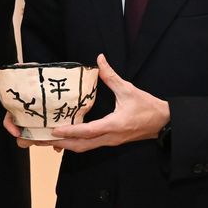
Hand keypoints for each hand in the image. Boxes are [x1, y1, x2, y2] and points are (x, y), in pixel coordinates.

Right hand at [0, 69, 63, 151]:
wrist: (58, 79)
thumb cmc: (40, 77)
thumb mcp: (29, 70)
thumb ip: (14, 71)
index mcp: (20, 109)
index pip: (10, 121)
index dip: (11, 128)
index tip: (17, 133)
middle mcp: (29, 118)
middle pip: (23, 135)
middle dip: (27, 140)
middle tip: (35, 141)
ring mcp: (41, 124)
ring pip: (37, 139)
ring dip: (42, 143)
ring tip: (49, 144)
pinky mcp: (54, 127)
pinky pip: (53, 139)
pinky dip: (55, 144)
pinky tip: (58, 147)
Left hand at [46, 53, 168, 152]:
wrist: (163, 123)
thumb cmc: (147, 107)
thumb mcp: (129, 90)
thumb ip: (111, 76)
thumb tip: (100, 59)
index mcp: (114, 125)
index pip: (88, 131)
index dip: (70, 131)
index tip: (55, 130)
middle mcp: (110, 137)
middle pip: (82, 145)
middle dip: (62, 143)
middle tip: (44, 139)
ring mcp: (111, 141)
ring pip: (85, 147)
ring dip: (68, 145)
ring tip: (51, 140)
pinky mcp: (111, 141)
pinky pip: (91, 145)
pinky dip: (77, 143)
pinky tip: (67, 138)